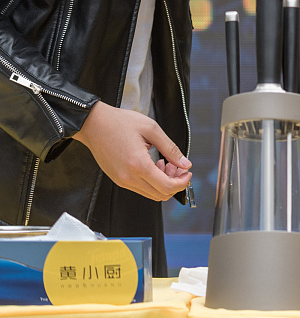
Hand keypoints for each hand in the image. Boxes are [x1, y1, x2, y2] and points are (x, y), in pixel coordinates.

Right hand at [73, 102, 192, 201]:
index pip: (167, 187)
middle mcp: (128, 178)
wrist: (93, 124)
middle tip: (177, 166)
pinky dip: (151, 181)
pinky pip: (140, 188)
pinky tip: (153, 164)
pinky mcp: (117, 179)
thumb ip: (170, 149)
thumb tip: (185, 164)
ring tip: (165, 163)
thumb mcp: (151, 129)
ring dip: (163, 183)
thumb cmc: (120, 123)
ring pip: (151, 194)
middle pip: (160, 195)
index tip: (187, 172)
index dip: (182, 182)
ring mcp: (121, 180)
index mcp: (138, 165)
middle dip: (175, 183)